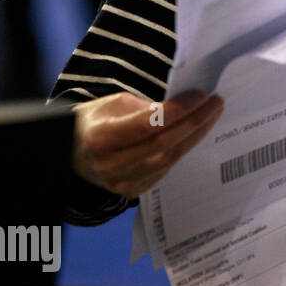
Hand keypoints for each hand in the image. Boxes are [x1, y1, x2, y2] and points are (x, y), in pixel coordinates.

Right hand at [71, 91, 224, 198]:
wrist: (69, 154)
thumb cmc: (93, 123)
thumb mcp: (112, 105)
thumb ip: (144, 108)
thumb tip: (181, 108)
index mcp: (101, 138)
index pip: (149, 124)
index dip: (178, 109)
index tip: (201, 94)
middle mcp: (111, 164)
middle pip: (164, 144)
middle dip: (195, 121)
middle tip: (216, 103)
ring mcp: (121, 182)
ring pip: (169, 159)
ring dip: (195, 136)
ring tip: (212, 116)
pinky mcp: (131, 191)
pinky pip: (165, 170)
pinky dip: (182, 150)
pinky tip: (195, 135)